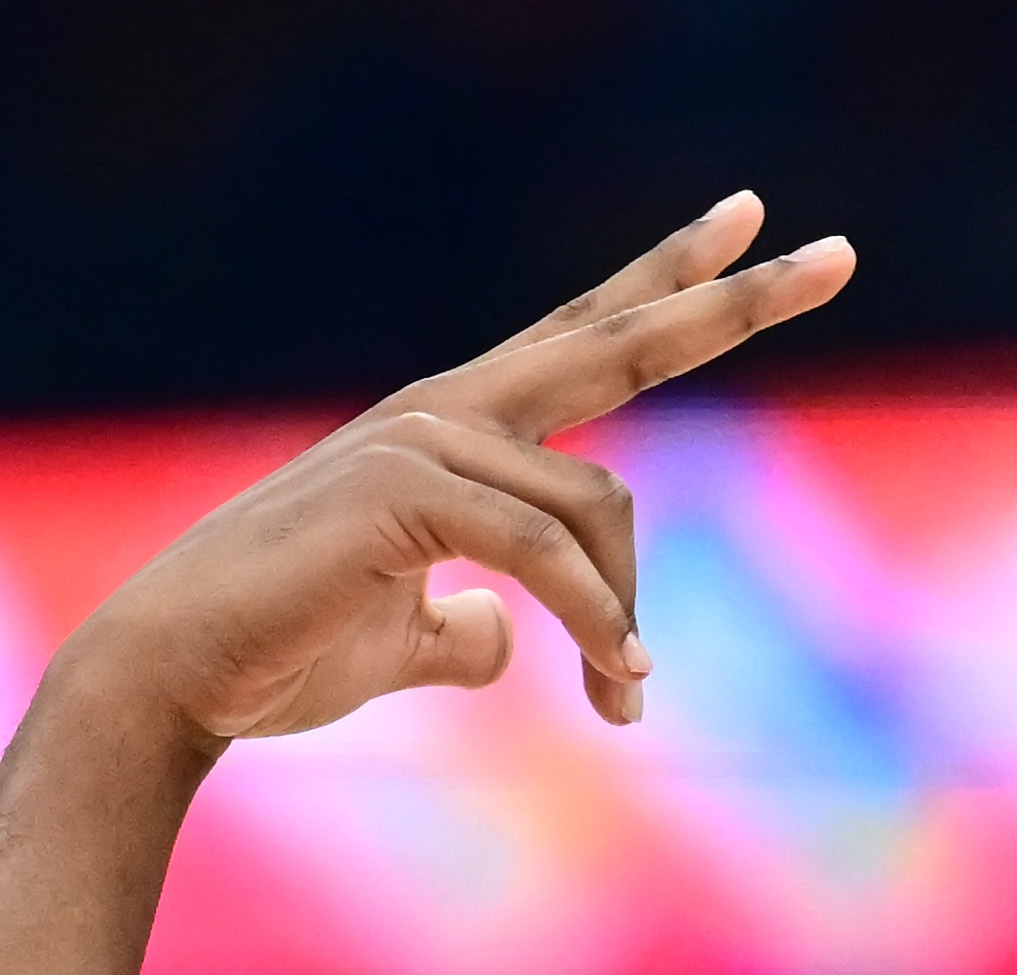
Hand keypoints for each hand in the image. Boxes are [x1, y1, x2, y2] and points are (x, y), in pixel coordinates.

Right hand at [61, 196, 857, 757]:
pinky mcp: (405, 493)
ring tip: (622, 709)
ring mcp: (424, 438)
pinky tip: (614, 688)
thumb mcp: (403, 645)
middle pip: (620, 340)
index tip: (749, 222)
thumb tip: (497, 642)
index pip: (585, 334)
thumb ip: (461, 633)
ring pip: (602, 507)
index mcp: (455, 428)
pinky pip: (549, 556)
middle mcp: (448, 409)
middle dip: (735, 302)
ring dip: (627, 622)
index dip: (669, 280)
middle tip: (843, 253)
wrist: (173, 677)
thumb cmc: (277, 657)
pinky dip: (598, 627)